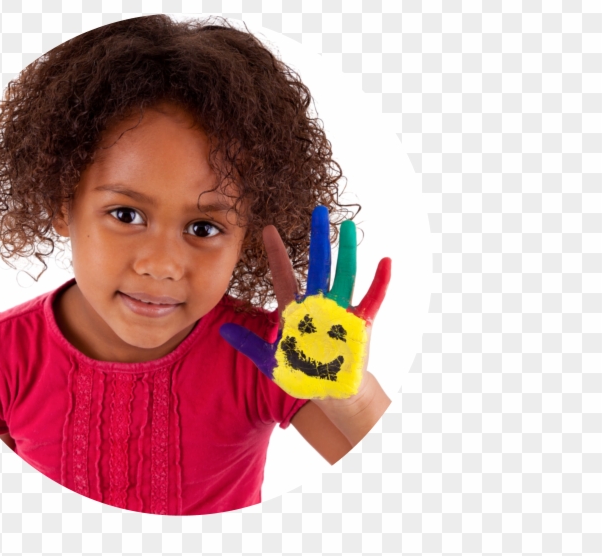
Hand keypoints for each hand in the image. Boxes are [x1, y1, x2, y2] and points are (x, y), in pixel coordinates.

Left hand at [220, 206, 390, 399]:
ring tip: (348, 227)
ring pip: (344, 274)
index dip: (276, 252)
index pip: (283, 275)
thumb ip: (248, 342)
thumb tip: (221, 330)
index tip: (267, 229)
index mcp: (294, 310)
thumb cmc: (301, 375)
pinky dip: (380, 282)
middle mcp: (318, 304)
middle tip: (318, 210)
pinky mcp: (360, 324)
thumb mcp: (269, 360)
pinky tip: (385, 262)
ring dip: (347, 251)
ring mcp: (341, 311)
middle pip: (318, 265)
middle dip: (317, 239)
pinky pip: (372, 299)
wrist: (328, 395)